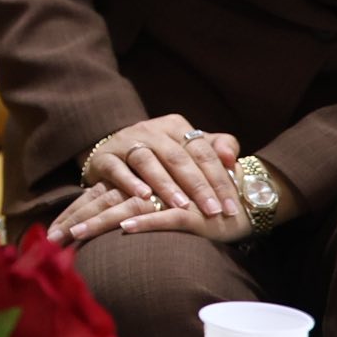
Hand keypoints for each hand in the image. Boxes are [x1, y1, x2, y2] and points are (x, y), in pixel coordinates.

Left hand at [47, 181, 246, 246]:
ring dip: (101, 221)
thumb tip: (114, 222)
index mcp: (140, 185)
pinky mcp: (192, 213)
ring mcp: (171, 200)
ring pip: (129, 208)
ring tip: (77, 233)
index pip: (101, 196)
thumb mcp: (169, 202)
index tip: (51, 231)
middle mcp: (151, 189)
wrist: (245, 201)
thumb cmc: (202, 203)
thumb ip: (145, 206)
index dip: (76, 211)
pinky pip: (165, 217)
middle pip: (106, 201)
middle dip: (78, 219)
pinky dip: (145, 222)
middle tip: (52, 238)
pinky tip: (125, 229)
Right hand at [83, 115, 240, 222]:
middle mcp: (150, 130)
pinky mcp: (104, 157)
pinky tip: (143, 197)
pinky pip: (117, 169)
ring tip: (182, 205)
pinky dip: (130, 182)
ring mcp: (125, 142)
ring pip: (147, 161)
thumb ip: (217, 148)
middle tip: (213, 211)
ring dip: (166, 184)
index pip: (202, 150)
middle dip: (197, 186)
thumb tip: (232, 158)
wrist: (114, 155)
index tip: (232, 206)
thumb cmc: (162, 158)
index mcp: (175, 126)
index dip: (219, 178)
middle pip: (177, 157)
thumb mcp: (190, 149)